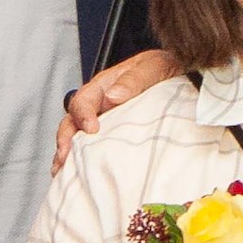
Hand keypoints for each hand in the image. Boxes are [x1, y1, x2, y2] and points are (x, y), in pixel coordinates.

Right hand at [57, 49, 180, 165]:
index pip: (84, 100)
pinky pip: (92, 150)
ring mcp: (102, 122)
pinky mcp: (111, 138)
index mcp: (104, 86)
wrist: (179, 77)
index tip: (92, 129)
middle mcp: (98, 105)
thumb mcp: (153, 67)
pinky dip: (81, 162)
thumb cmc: (161, 71)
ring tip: (63, 171)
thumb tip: (113, 96)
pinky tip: (78, 175)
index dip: (84, 115)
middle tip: (66, 157)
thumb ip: (134, 79)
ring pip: (76, 138)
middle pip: (72, 122)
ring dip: (68, 154)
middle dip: (65, 139)